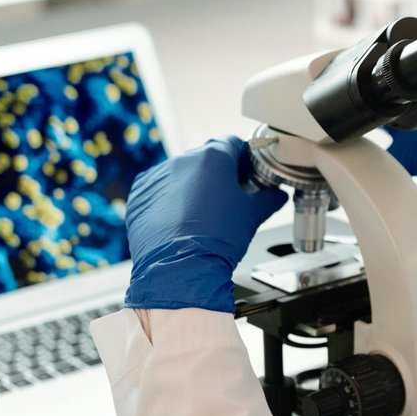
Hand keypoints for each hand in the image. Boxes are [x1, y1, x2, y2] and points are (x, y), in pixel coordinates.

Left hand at [123, 137, 287, 311]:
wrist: (180, 270)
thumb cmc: (216, 241)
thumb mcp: (252, 216)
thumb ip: (268, 200)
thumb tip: (276, 196)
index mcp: (213, 158)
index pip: (233, 145)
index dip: (244, 160)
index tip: (248, 175)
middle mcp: (183, 161)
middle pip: (206, 158)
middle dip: (218, 175)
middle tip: (228, 199)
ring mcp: (158, 176)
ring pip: (182, 174)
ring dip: (193, 187)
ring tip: (203, 215)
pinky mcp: (140, 194)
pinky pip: (160, 189)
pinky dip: (171, 200)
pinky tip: (181, 221)